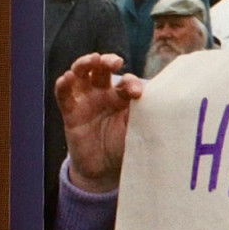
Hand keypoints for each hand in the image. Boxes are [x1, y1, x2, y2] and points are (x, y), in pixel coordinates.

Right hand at [54, 52, 143, 192]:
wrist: (104, 170)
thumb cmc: (123, 147)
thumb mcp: (137, 131)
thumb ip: (145, 117)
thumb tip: (165, 106)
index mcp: (123, 97)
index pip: (126, 81)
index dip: (131, 83)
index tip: (137, 93)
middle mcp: (103, 94)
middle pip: (101, 69)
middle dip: (107, 61)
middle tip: (115, 62)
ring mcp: (85, 101)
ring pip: (80, 74)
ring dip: (84, 64)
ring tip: (92, 60)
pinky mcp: (70, 113)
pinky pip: (64, 95)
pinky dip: (63, 85)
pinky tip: (67, 78)